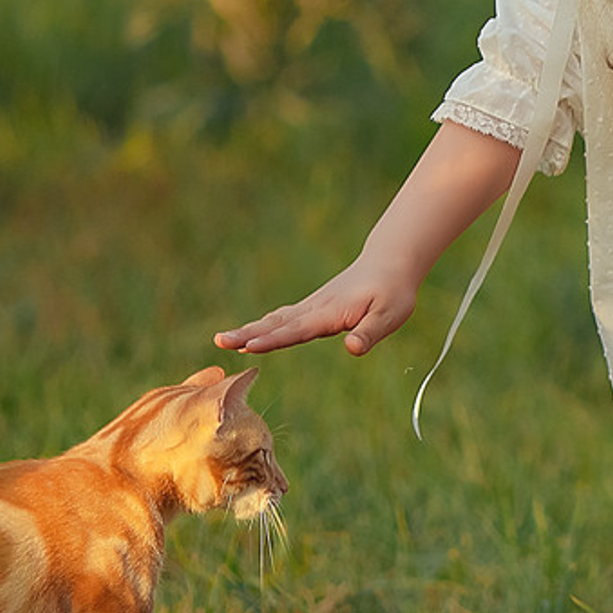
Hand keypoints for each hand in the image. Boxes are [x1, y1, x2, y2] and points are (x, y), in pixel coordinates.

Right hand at [215, 251, 418, 355]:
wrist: (390, 263)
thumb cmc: (393, 291)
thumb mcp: (390, 315)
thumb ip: (370, 333)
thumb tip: (353, 349)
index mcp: (330, 313)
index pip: (297, 330)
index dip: (273, 339)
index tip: (248, 346)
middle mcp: (315, 309)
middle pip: (277, 324)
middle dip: (247, 334)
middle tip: (219, 342)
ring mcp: (312, 306)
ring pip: (276, 319)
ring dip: (251, 330)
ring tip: (224, 340)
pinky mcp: (315, 307)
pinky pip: (284, 317)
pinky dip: (265, 325)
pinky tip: (252, 334)